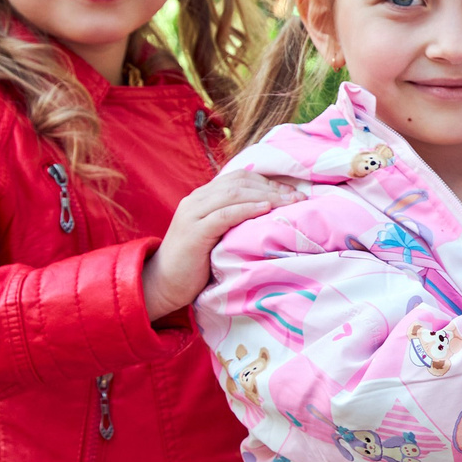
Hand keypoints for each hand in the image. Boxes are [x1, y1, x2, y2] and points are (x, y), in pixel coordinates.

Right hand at [143, 171, 304, 319]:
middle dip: (273, 188)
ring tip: (290, 202)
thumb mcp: (217, 234)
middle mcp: (196, 199)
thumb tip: (272, 214)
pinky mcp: (194, 232)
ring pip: (234, 194)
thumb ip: (235, 220)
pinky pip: (223, 214)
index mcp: (203, 196)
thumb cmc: (196, 262)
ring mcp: (193, 214)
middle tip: (298, 197)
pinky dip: (246, 209)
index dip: (268, 182)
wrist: (163, 283)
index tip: (293, 192)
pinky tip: (265, 210)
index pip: (240, 178)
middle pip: (240, 182)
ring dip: (266, 196)